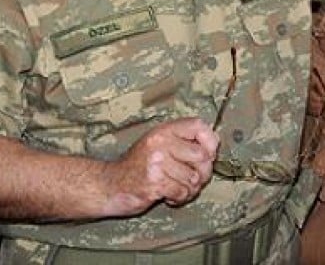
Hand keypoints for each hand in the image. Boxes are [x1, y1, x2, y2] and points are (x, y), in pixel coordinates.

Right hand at [100, 118, 218, 216]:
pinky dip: (179, 198)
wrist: (109, 185)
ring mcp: (156, 162)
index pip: (198, 125)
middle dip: (203, 173)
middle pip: (202, 156)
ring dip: (189, 189)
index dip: (210, 141)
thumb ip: (182, 142)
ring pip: (193, 178)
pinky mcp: (153, 182)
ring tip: (176, 188)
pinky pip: (182, 192)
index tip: (208, 154)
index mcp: (163, 130)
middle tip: (191, 179)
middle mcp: (160, 142)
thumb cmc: (138, 166)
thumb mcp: (158, 144)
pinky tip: (168, 196)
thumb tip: (215, 146)